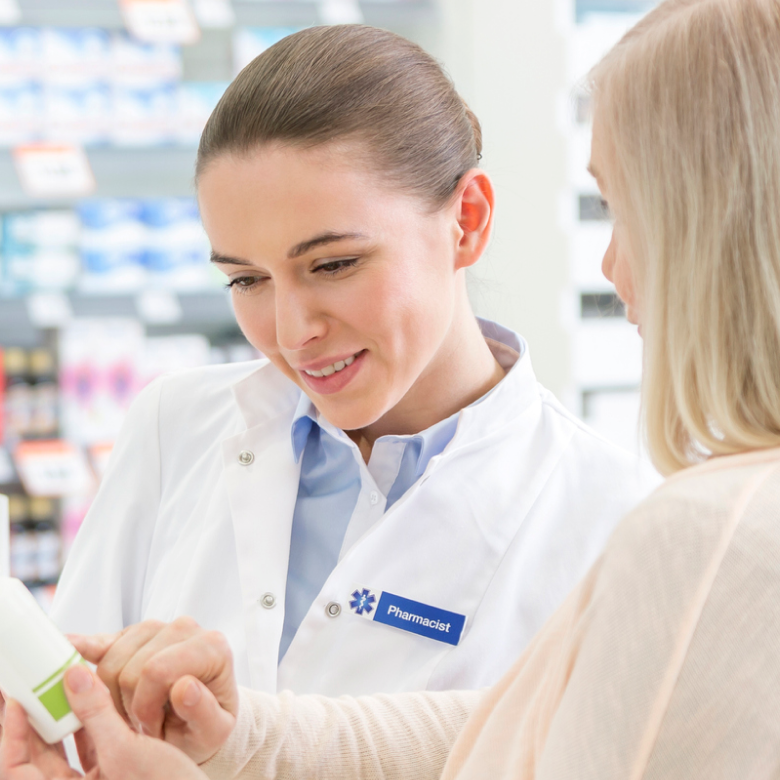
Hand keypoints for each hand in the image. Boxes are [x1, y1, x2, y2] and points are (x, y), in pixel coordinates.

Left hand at [0, 665, 206, 779]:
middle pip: (36, 759)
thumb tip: (75, 678)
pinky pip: (88, 753)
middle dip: (38, 721)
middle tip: (40, 686)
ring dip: (63, 722)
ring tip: (67, 689)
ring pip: (63, 754)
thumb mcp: (127, 751)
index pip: (16, 769)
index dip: (11, 734)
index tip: (17, 700)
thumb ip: (97, 713)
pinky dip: (88, 728)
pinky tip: (97, 704)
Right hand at [69, 618, 236, 763]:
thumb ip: (204, 712)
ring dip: (114, 696)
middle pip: (130, 667)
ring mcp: (158, 627)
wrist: (198, 716)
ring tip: (136, 711)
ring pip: (111, 659)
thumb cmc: (206, 723)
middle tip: (145, 723)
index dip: (146, 706)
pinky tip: (69, 648)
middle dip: (131, 705)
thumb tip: (185, 687)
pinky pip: (103, 639)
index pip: (157, 669)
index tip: (155, 727)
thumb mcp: (213, 730)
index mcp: (211, 646)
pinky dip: (83, 646)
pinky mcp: (133, 635)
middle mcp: (186, 628)